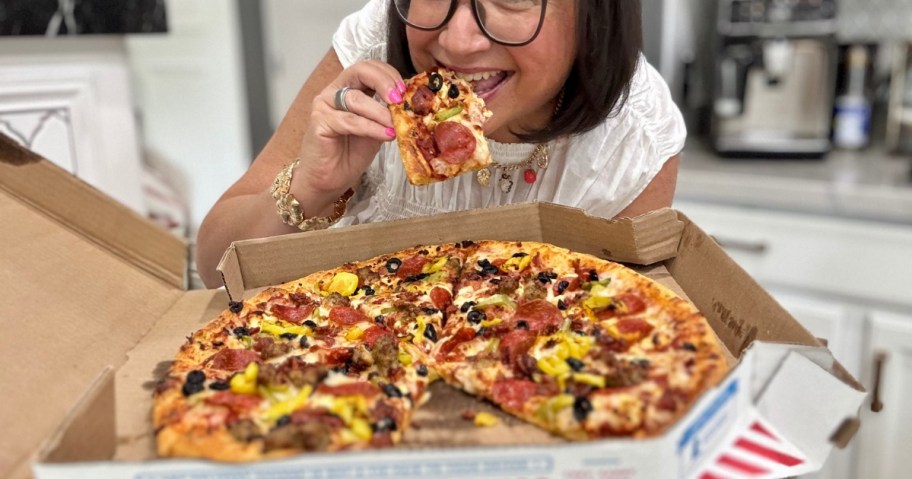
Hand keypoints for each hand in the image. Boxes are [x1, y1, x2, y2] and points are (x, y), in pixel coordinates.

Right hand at [292, 60, 404, 198]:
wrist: (329, 179)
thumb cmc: (350, 154)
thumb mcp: (377, 128)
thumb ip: (387, 113)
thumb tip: (410, 105)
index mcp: (349, 87)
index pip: (369, 67)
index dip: (389, 74)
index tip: (406, 91)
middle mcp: (334, 90)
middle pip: (359, 71)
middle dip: (384, 82)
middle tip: (399, 99)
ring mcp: (324, 104)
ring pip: (356, 98)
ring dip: (380, 112)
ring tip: (396, 125)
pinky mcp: (319, 122)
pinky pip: (349, 121)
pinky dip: (371, 127)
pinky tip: (385, 135)